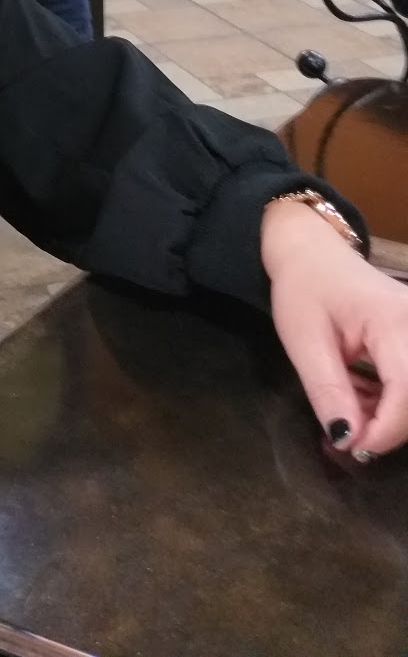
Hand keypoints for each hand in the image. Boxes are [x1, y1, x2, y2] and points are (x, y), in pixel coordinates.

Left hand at [263, 198, 407, 459]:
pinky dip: (389, 400)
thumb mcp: (304, 341)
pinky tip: (360, 395)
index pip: (407, 391)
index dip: (386, 431)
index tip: (354, 448)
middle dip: (388, 426)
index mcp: (393, 322)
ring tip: (348, 406)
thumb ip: (328, 392)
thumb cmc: (304, 289)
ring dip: (388, 413)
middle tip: (348, 435)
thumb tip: (348, 441)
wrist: (312, 253)